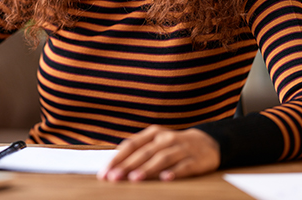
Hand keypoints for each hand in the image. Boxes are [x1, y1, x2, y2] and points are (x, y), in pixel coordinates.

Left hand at [97, 125, 219, 181]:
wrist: (208, 143)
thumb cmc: (174, 146)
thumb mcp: (156, 143)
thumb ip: (139, 152)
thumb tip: (116, 167)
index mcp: (152, 133)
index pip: (131, 144)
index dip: (117, 158)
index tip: (105, 172)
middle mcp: (165, 139)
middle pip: (143, 152)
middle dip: (127, 166)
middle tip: (114, 178)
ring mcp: (181, 148)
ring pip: (161, 158)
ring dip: (147, 169)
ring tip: (134, 179)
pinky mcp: (195, 160)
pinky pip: (184, 166)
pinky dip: (174, 172)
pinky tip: (165, 179)